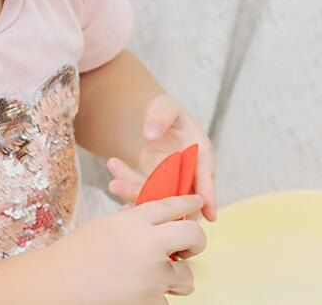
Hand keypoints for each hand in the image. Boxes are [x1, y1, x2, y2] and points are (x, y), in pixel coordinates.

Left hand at [106, 93, 217, 222]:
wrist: (153, 120)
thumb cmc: (165, 111)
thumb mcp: (165, 107)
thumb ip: (160, 117)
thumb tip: (151, 133)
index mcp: (200, 153)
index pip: (206, 177)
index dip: (209, 195)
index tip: (209, 214)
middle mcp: (190, 173)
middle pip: (179, 195)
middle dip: (156, 199)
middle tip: (128, 191)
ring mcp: (173, 183)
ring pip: (159, 198)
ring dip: (136, 195)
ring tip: (113, 185)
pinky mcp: (156, 186)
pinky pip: (145, 194)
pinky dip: (130, 193)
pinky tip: (114, 186)